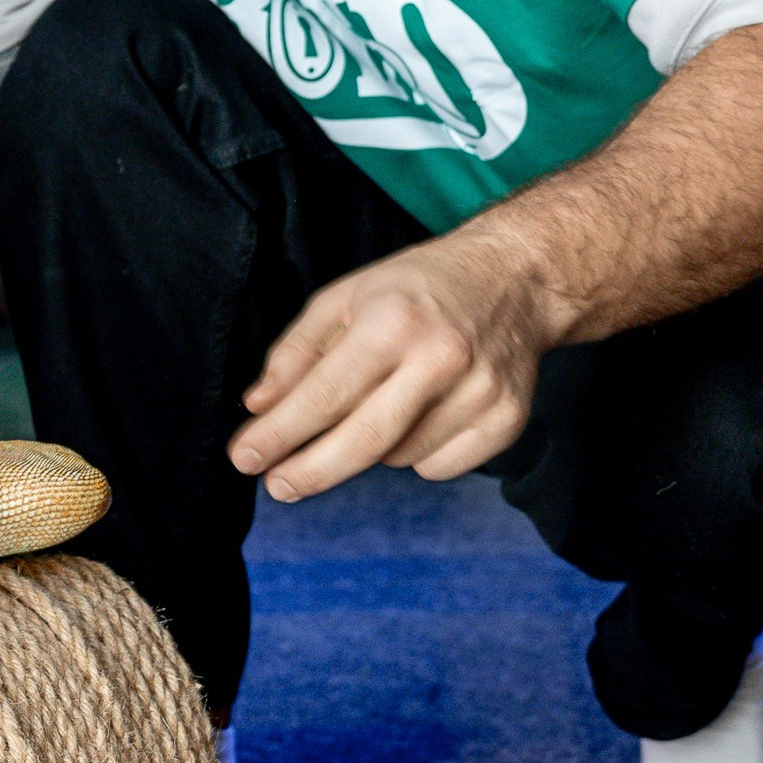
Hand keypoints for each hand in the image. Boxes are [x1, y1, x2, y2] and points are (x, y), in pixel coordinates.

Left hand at [229, 226, 556, 500]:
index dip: (279, 434)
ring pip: (397, 457)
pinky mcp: (507, 419)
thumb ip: (296, 352)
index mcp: (393, 321)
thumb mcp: (346, 296)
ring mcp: (480, 392)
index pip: (324, 395)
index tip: (244, 458)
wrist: (518, 277)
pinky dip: (417, 454)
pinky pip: (439, 467)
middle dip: (310, 472)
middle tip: (277, 485)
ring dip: (370, 448)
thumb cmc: (417, 288)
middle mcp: (441, 358)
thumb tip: (260, 405)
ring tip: (383, 402)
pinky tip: (422, 414)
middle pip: (363, 442)